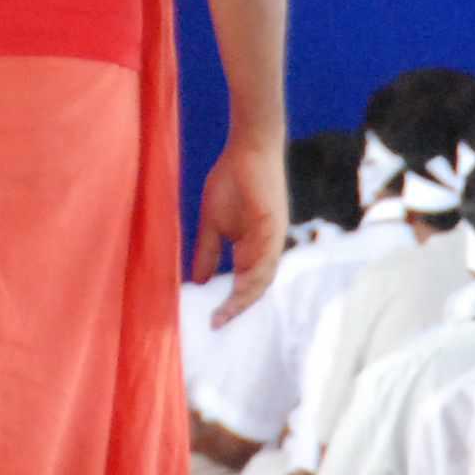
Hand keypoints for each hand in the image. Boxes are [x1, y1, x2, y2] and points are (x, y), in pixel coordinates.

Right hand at [193, 140, 290, 325]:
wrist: (248, 149)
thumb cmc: (231, 181)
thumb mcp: (213, 224)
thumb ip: (208, 253)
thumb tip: (199, 280)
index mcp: (254, 248)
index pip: (245, 284)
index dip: (230, 303)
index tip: (212, 320)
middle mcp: (267, 248)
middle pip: (257, 288)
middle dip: (237, 309)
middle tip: (217, 324)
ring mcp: (273, 239)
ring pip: (263, 279)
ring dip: (244, 299)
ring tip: (224, 314)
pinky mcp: (274, 228)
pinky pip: (267, 261)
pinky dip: (253, 279)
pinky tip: (238, 291)